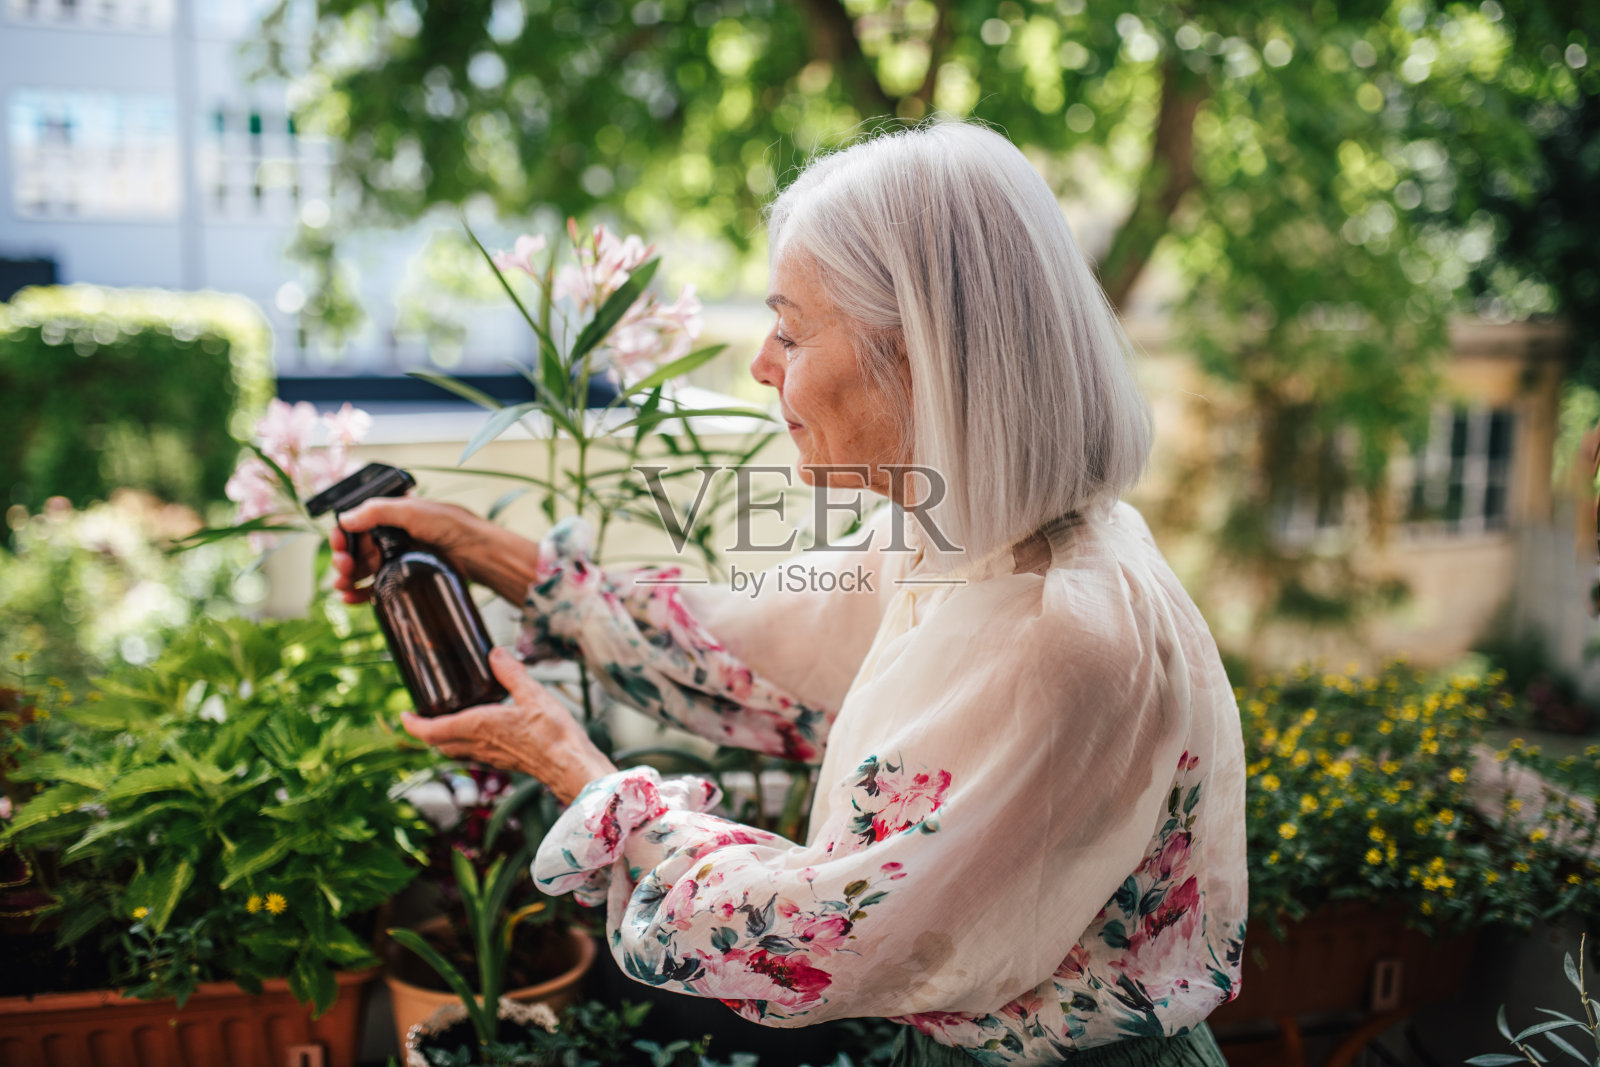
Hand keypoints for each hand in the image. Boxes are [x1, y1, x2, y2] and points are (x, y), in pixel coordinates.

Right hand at [330, 497, 497, 603]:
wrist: (478, 552)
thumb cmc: (452, 525)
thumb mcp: (413, 511)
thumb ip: (378, 512)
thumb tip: (345, 519)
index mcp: (391, 515)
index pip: (356, 524)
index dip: (343, 535)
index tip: (338, 545)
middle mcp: (392, 535)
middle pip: (356, 549)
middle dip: (344, 559)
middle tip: (343, 568)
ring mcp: (399, 557)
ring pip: (363, 569)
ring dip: (347, 578)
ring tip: (342, 586)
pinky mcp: (406, 577)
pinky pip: (376, 586)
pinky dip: (360, 592)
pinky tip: (350, 598)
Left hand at [400, 647, 615, 804]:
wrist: (570, 764)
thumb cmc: (553, 733)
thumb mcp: (532, 693)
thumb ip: (511, 672)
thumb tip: (495, 653)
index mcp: (478, 727)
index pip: (431, 731)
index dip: (413, 725)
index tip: (404, 716)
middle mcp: (478, 745)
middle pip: (439, 744)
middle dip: (426, 732)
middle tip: (422, 716)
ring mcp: (491, 756)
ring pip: (456, 750)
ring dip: (445, 738)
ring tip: (447, 721)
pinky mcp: (505, 761)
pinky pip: (475, 753)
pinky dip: (466, 743)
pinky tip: (481, 731)